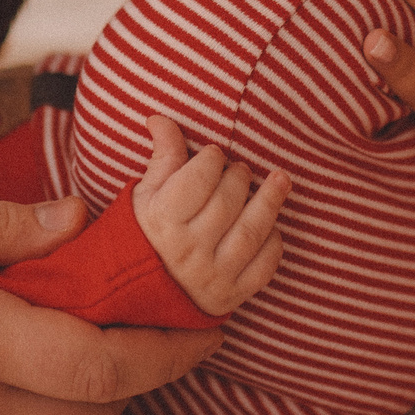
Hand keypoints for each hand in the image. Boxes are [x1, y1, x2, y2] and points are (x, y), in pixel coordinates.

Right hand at [131, 116, 288, 315]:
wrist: (135, 293)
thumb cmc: (142, 234)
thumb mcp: (144, 194)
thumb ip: (162, 157)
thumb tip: (160, 118)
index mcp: (162, 221)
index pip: (198, 179)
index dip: (211, 158)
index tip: (213, 154)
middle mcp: (187, 251)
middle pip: (228, 202)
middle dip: (239, 176)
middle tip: (238, 169)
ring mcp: (211, 276)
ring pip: (251, 232)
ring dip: (270, 201)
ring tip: (279, 180)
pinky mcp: (230, 296)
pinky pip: (263, 267)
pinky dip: (273, 242)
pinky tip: (271, 226)